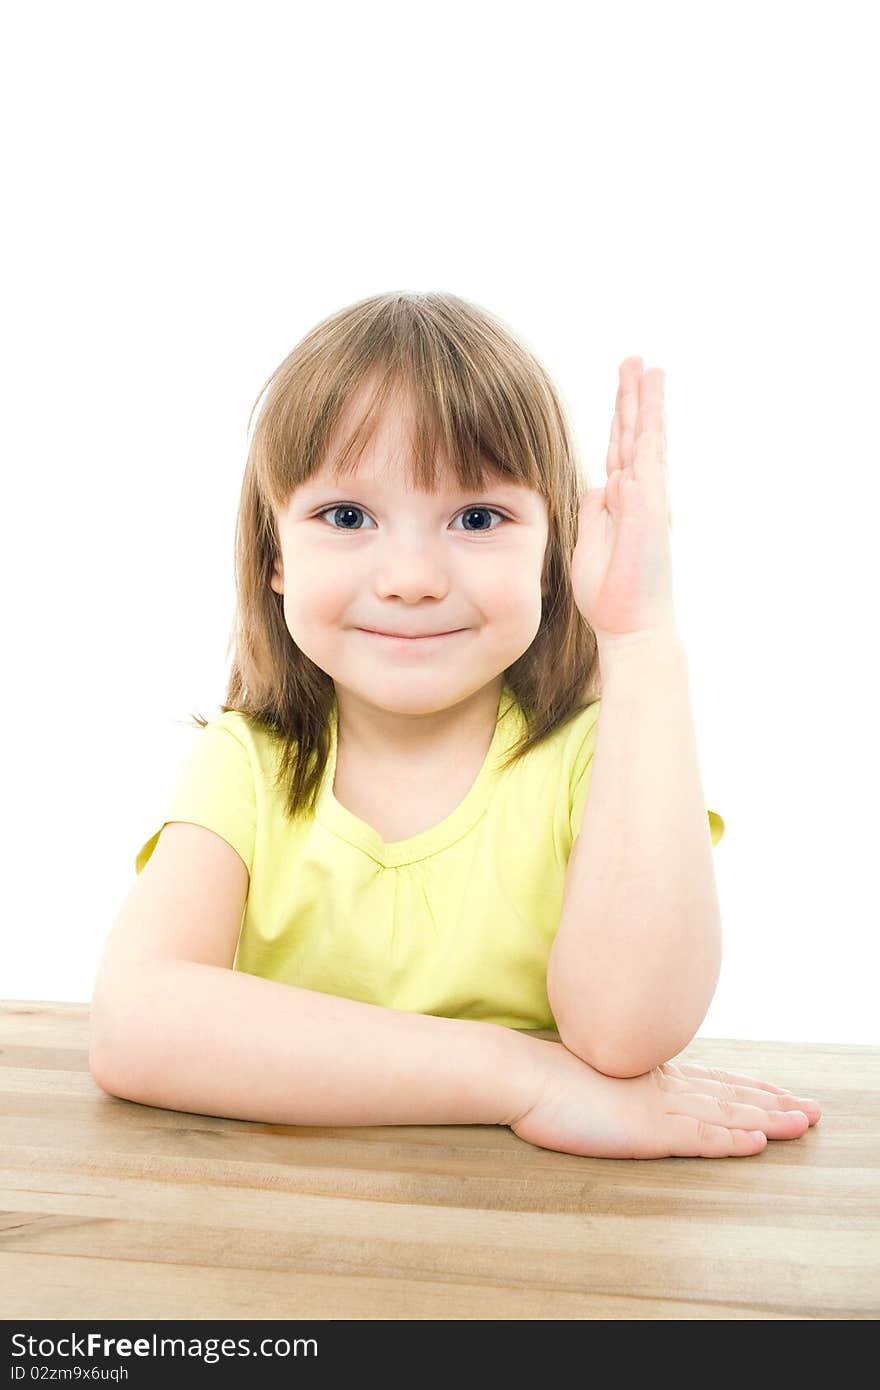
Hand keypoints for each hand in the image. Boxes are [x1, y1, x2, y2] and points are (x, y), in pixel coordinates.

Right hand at [509, 1041, 821, 1158]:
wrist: (524, 1076)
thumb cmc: (550, 1079)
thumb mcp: (598, 1077)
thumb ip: (625, 1081)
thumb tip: (633, 1088)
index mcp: (653, 1076)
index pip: (715, 1081)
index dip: (753, 1087)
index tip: (784, 1090)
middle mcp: (665, 1088)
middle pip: (733, 1095)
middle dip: (776, 1102)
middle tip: (813, 1109)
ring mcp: (658, 1109)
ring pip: (727, 1115)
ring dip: (769, 1120)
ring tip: (803, 1123)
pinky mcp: (646, 1131)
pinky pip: (698, 1138)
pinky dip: (731, 1140)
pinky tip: (757, 1141)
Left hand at [571, 357, 677, 645]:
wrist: (630, 626)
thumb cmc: (609, 594)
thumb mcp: (589, 542)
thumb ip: (593, 512)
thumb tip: (598, 487)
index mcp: (623, 502)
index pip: (619, 450)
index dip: (620, 419)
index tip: (621, 388)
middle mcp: (641, 495)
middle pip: (635, 435)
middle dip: (634, 397)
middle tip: (635, 360)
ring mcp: (649, 500)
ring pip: (646, 440)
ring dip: (646, 403)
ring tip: (647, 367)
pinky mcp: (650, 508)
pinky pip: (649, 461)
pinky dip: (648, 431)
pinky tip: (647, 405)